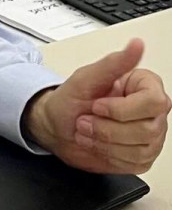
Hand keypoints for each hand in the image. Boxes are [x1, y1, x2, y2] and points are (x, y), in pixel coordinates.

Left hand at [24, 38, 169, 173]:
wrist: (56, 126)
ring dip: (105, 142)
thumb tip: (136, 45)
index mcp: (145, 86)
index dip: (122, 109)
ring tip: (88, 130)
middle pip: (147, 129)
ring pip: (141, 149)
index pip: (154, 102)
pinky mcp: (141, 155)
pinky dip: (109, 156)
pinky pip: (135, 164)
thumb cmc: (69, 100)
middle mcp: (152, 111)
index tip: (98, 105)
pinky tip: (97, 144)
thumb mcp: (85, 78)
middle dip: (107, 129)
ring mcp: (150, 135)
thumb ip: (113, 63)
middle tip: (86, 120)